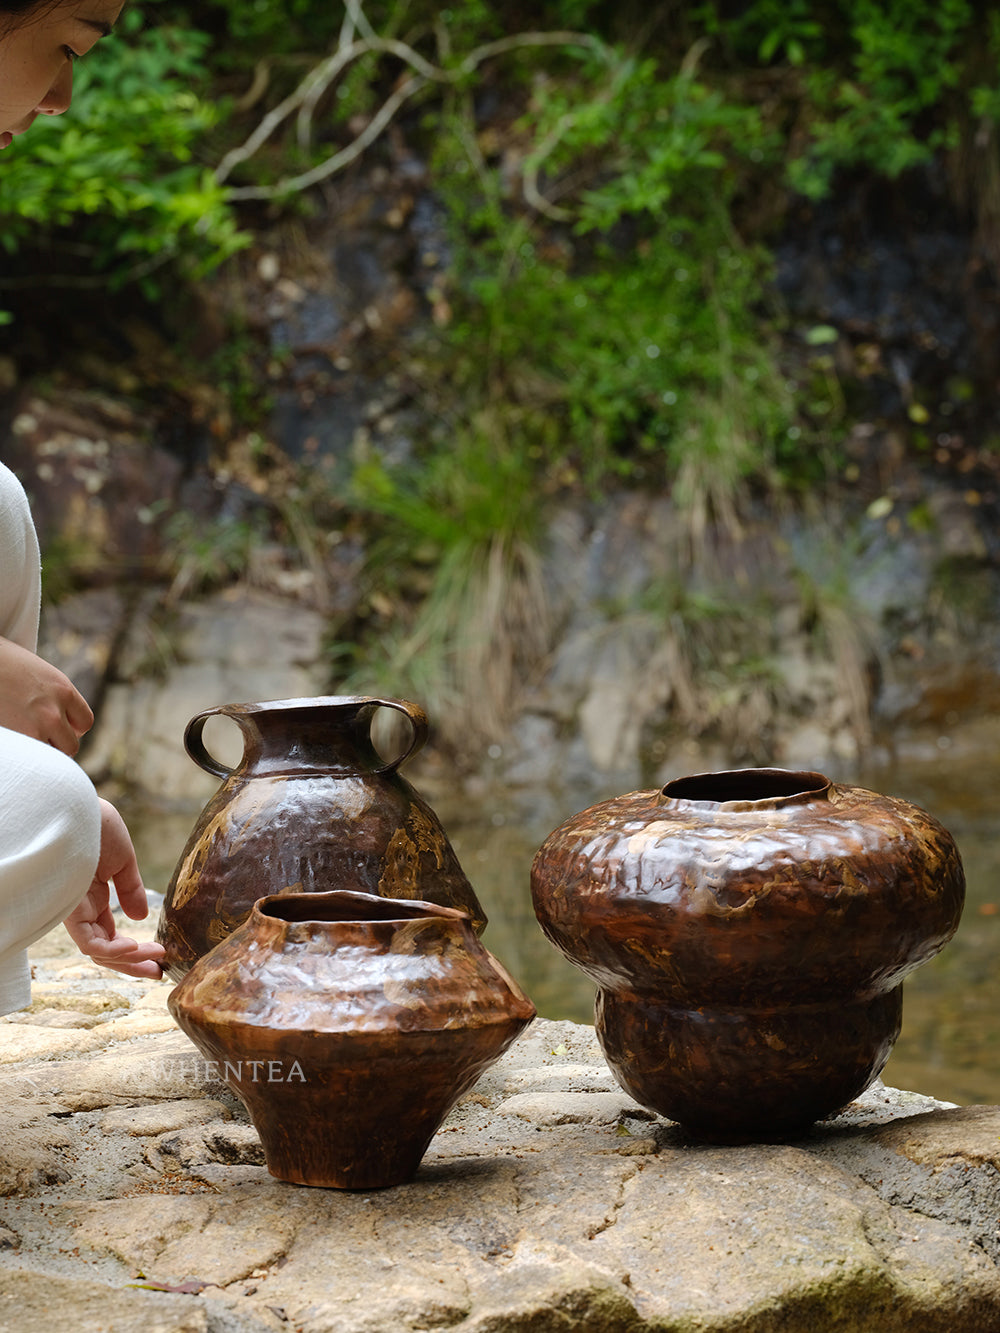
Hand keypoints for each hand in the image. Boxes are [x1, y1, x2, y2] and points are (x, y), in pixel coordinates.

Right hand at [0, 636, 93, 754]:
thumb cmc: (3, 661)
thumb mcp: (38, 671)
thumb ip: (53, 692)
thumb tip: (59, 709)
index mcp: (63, 690)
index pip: (85, 722)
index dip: (73, 728)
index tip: (61, 728)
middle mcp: (55, 711)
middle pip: (71, 745)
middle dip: (58, 744)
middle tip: (42, 739)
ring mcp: (37, 727)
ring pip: (51, 756)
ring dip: (41, 751)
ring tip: (28, 740)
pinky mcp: (19, 739)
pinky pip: (32, 759)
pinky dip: (26, 755)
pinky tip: (18, 744)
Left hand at [63, 800, 165, 979]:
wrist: (77, 806)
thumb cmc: (96, 825)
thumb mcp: (122, 860)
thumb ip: (130, 889)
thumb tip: (141, 917)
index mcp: (93, 899)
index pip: (110, 936)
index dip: (135, 951)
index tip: (161, 956)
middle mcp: (81, 909)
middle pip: (104, 950)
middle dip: (132, 965)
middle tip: (159, 972)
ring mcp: (74, 910)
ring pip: (96, 951)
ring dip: (128, 960)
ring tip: (154, 959)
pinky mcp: (69, 908)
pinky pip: (88, 941)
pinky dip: (111, 950)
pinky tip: (134, 947)